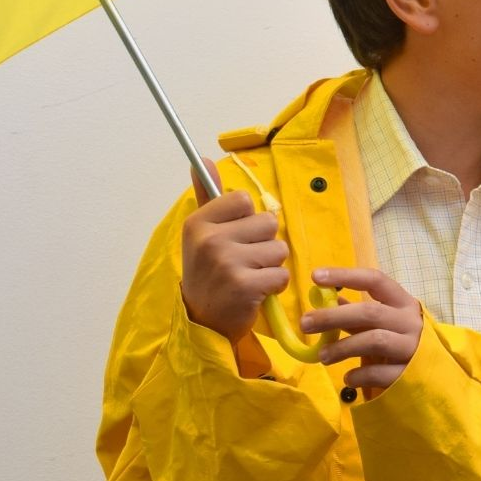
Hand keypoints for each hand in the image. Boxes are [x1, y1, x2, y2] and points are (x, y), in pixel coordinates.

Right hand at [180, 164, 288, 344]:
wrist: (202, 321)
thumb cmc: (208, 272)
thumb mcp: (202, 233)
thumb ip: (207, 195)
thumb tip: (202, 159)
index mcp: (198, 222)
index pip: (245, 200)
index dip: (248, 220)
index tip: (234, 237)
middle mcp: (209, 239)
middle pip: (268, 223)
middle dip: (263, 243)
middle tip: (243, 261)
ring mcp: (226, 262)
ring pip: (279, 249)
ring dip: (271, 265)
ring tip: (249, 276)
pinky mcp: (244, 285)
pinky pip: (282, 274)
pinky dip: (274, 285)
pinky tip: (255, 291)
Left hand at [304, 268, 424, 392]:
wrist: (433, 374)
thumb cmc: (400, 341)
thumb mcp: (383, 322)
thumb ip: (358, 311)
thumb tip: (327, 297)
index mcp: (403, 303)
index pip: (375, 281)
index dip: (346, 276)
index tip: (316, 276)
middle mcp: (410, 322)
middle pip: (370, 312)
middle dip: (334, 317)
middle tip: (305, 323)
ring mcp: (411, 348)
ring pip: (373, 341)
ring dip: (342, 347)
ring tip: (322, 356)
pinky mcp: (408, 374)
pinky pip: (378, 373)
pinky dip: (358, 375)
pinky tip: (347, 378)